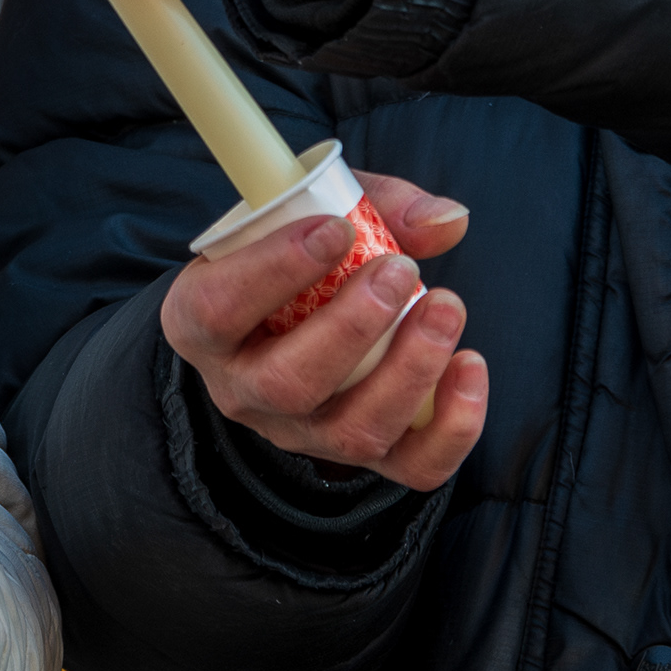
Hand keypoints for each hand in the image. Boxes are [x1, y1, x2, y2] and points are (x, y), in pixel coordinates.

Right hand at [161, 172, 482, 489]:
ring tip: (444, 306)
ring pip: (350, 433)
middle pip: (287, 383)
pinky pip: (411, 466)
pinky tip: (469, 365)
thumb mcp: (311, 212)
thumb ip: (376, 205)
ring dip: (408, 370)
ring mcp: (301, 432)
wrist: (292, 313)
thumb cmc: (297, 254)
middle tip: (399, 271)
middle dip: (352, 327)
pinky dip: (453, 426)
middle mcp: (243, 389)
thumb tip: (449, 221)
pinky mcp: (361, 455)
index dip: (275, 270)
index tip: (336, 229)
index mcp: (202, 321)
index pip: (219, 309)